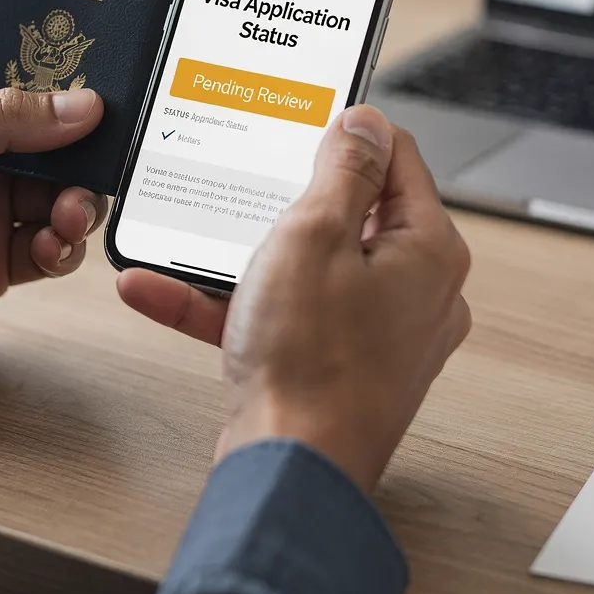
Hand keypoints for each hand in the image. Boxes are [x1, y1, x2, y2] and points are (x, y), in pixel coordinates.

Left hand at [0, 56, 107, 390]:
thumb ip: (3, 119)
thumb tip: (81, 105)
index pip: (16, 76)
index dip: (62, 82)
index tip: (103, 92)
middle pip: (53, 141)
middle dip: (82, 154)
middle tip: (96, 169)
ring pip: (60, 195)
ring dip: (77, 204)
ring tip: (68, 217)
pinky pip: (48, 248)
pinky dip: (61, 248)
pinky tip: (48, 249)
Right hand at [116, 106, 471, 492]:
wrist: (289, 471)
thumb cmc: (310, 365)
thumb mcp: (313, 235)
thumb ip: (342, 169)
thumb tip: (365, 122)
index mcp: (430, 250)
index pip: (398, 158)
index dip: (346, 132)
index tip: (300, 122)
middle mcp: (419, 292)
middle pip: (354, 215)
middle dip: (286, 200)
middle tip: (243, 180)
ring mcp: (382, 336)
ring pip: (311, 270)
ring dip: (242, 255)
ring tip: (188, 238)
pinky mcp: (342, 370)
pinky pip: (287, 318)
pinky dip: (232, 305)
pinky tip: (163, 291)